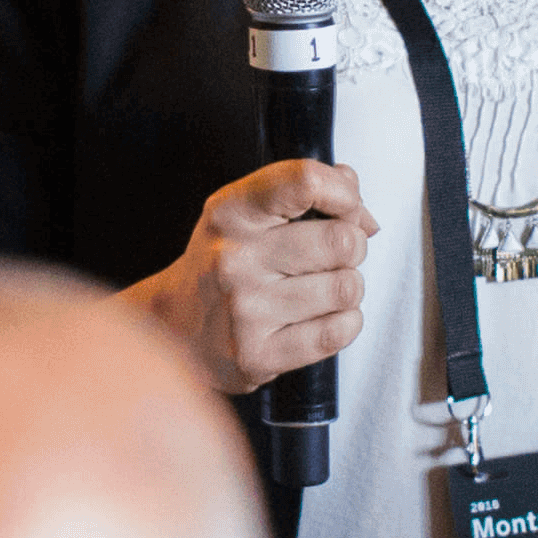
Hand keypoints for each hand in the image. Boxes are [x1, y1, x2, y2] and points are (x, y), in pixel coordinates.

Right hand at [132, 160, 378, 394]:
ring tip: (320, 290)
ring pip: (346, 288)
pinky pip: (338, 332)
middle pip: (342, 241)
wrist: (174, 327)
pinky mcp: (258, 355)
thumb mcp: (248, 213)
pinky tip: (320, 318)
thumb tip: (362, 214)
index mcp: (232, 212)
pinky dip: (344, 323)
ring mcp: (245, 310)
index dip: (344, 193)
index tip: (346, 207)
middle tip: (331, 257)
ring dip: (347, 289)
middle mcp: (234, 258)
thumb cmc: (224, 264)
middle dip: (352, 248)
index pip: (305, 182)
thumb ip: (305, 193)